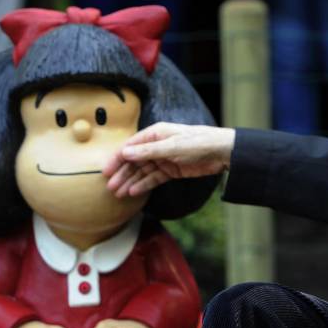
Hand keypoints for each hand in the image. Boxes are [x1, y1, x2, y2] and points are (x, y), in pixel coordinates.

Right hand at [103, 123, 234, 197]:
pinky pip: (154, 178)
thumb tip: (125, 153)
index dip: (117, 159)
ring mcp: (164, 159)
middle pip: (134, 161)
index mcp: (155, 134)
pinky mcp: (172, 170)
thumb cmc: (198, 142)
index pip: (130, 147)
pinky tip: (134, 192)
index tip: (105, 171)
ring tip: (119, 193)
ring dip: (131, 181)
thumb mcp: (171, 146)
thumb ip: (148, 151)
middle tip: (110, 187)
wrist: (221, 152)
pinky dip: (144, 185)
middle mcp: (157, 145)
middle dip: (122, 173)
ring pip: (143, 171)